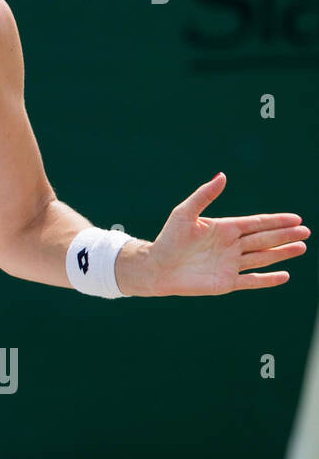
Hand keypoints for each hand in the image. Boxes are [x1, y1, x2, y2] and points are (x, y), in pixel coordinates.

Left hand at [146, 173, 307, 295]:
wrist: (155, 267)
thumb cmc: (168, 238)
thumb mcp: (185, 213)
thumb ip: (204, 195)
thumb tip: (222, 175)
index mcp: (224, 228)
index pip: (256, 223)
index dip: (276, 221)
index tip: (296, 218)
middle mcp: (231, 246)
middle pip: (264, 239)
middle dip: (285, 235)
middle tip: (306, 231)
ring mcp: (230, 264)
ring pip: (262, 258)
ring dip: (281, 253)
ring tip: (301, 247)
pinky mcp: (226, 283)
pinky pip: (251, 280)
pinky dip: (267, 280)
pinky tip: (284, 275)